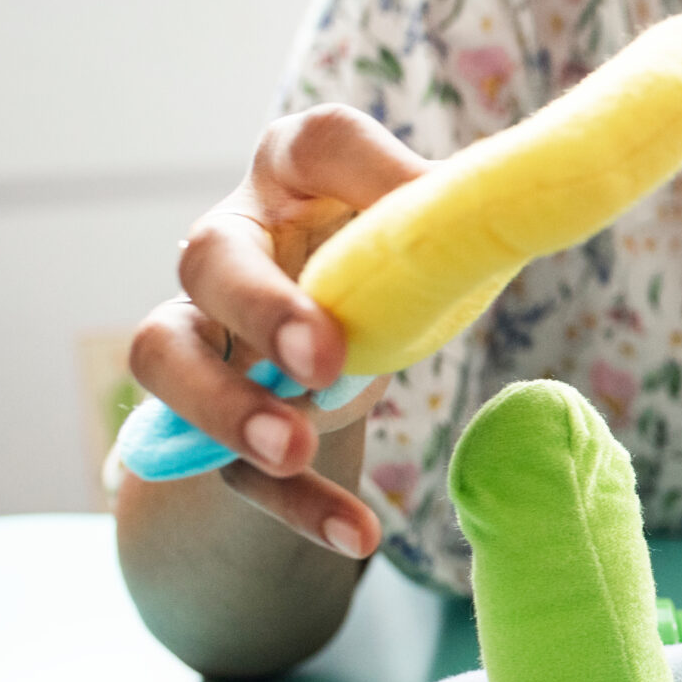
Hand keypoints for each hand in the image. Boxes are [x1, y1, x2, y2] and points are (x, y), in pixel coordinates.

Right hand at [127, 106, 424, 556]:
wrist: (331, 357)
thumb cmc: (388, 273)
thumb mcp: (431, 246)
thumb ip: (459, 227)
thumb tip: (514, 210)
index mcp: (298, 180)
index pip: (315, 145)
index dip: (361, 169)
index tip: (416, 209)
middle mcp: (232, 245)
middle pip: (209, 257)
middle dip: (260, 308)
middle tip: (322, 360)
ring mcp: (205, 332)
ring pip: (167, 358)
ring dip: (226, 407)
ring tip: (291, 447)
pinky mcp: (211, 423)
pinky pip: (231, 466)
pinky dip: (296, 505)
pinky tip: (358, 536)